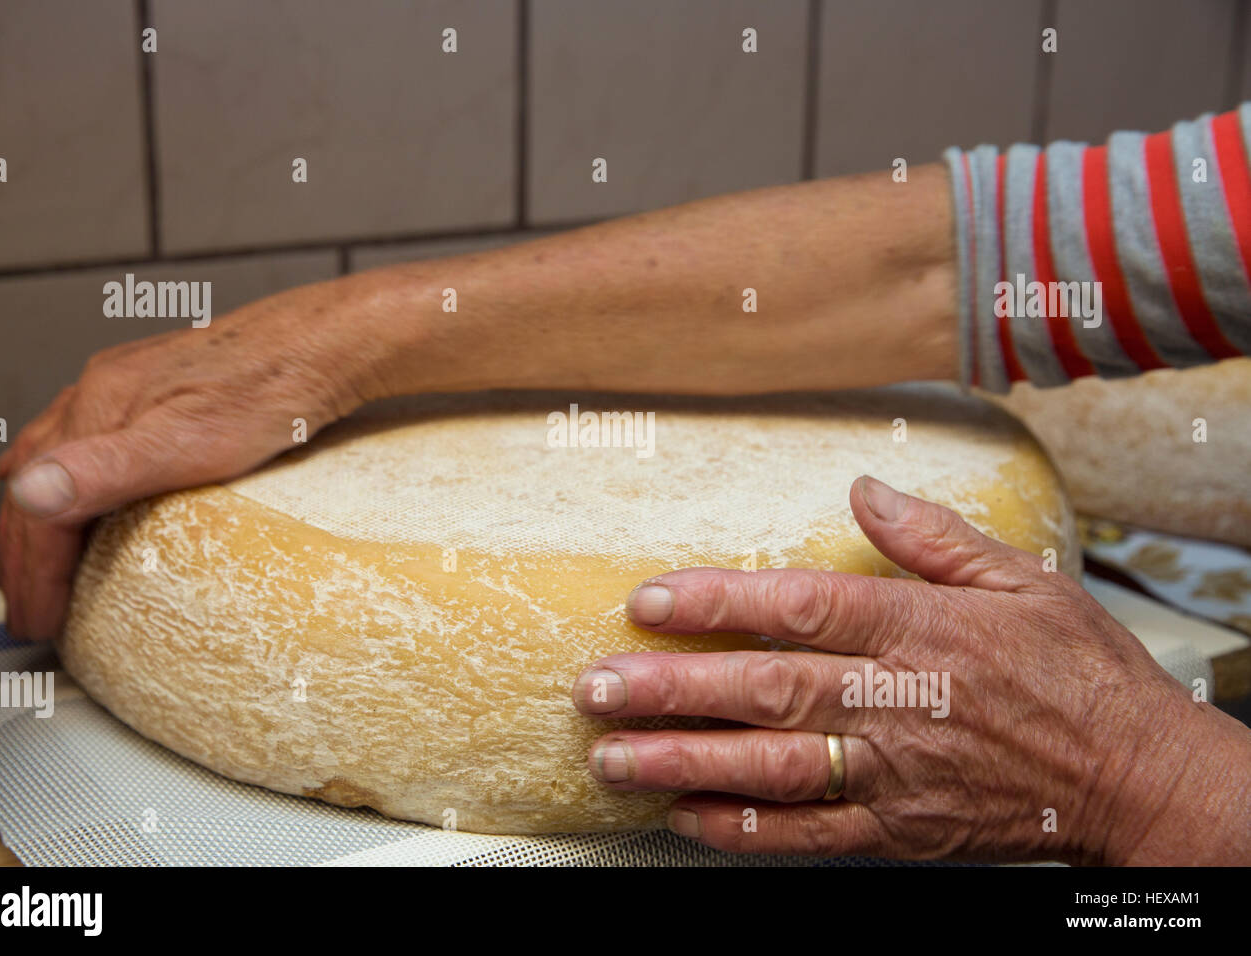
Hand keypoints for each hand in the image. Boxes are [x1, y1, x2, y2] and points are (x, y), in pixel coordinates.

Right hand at [0, 278, 381, 639]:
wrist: (323, 343)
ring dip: (33, 517)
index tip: (39, 622)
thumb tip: (29, 492)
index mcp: (101, 409)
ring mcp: (126, 385)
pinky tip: (54, 477)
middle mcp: (102, 392)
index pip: (43, 508)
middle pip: (38, 485)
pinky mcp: (156, 385)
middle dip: (24, 555)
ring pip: (52, 459)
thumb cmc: (271, 391)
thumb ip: (109, 469)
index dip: (36, 573)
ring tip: (25, 563)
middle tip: (24, 611)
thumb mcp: (190, 441)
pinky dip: (55, 472)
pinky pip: (79, 437)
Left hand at [573, 476, 1250, 863]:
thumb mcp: (1019, 578)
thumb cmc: (1077, 671)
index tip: (650, 601)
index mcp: (919, 628)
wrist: (1133, 776)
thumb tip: (861, 489)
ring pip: (772, 767)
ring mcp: (893, 771)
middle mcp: (896, 700)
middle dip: (672, 690)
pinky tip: (684, 817)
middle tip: (595, 687)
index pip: (801, 607)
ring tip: (612, 755)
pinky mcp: (899, 831)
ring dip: (685, 762)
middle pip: (767, 691)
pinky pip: (808, 836)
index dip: (719, 603)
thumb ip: (931, 535)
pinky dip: (743, 830)